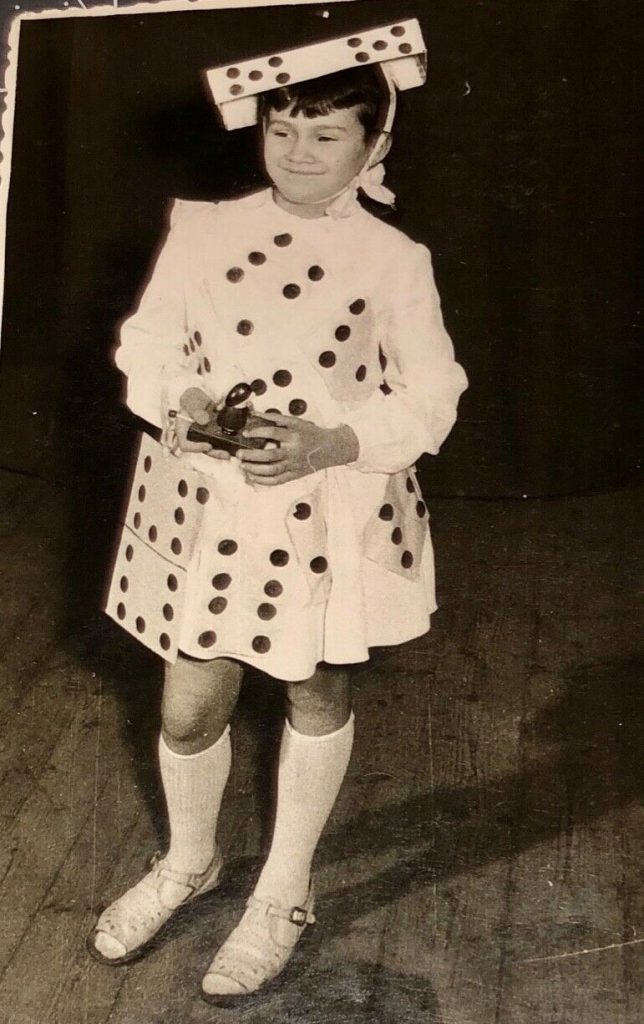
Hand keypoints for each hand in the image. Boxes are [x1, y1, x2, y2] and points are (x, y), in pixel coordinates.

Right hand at [174, 388, 230, 459]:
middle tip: (226, 455)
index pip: (185, 445)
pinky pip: (218, 442)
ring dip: (221, 452)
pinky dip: (226, 444)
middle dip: (214, 453)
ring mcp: (203, 436)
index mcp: (183, 430)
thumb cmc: (192, 398)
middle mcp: (193, 436)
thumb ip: (195, 410)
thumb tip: (204, 421)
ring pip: (211, 448)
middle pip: (202, 450)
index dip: (196, 448)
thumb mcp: (191, 401)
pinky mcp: (212, 434)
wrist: (202, 395)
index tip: (208, 445)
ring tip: (231, 454)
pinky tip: (235, 446)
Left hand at [236, 413, 358, 485]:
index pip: (273, 433)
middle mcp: (294, 451)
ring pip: (272, 470)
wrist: (331, 448)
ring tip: (243, 466)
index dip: (257, 432)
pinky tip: (253, 477)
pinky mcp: (295, 475)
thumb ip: (277, 418)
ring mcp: (294, 465)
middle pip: (269, 456)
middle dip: (251, 456)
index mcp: (294, 435)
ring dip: (255, 469)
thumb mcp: (296, 422)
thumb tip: (256, 414)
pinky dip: (264, 481)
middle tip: (239, 454)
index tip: (245, 433)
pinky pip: (277, 481)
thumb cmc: (311, 433)